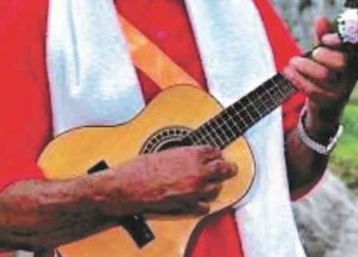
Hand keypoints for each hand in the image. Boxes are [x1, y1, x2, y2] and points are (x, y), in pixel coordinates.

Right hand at [104, 145, 236, 216]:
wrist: (128, 186)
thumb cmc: (140, 167)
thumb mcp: (164, 152)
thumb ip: (182, 155)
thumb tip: (190, 157)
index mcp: (191, 154)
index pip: (215, 150)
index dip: (216, 152)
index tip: (216, 153)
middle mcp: (197, 172)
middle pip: (224, 168)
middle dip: (227, 167)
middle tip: (229, 167)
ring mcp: (194, 190)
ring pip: (216, 188)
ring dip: (214, 185)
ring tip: (211, 184)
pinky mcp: (187, 205)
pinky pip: (204, 206)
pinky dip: (203, 203)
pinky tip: (198, 200)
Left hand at [283, 16, 357, 137]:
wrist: (328, 101)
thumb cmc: (328, 69)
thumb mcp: (327, 51)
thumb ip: (323, 35)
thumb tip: (320, 18)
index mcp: (355, 56)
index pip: (352, 47)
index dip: (338, 42)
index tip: (324, 39)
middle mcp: (353, 73)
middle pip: (341, 62)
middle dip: (323, 55)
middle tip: (312, 52)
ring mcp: (343, 89)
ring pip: (325, 76)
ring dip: (305, 67)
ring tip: (293, 62)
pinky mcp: (330, 101)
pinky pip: (313, 90)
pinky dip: (298, 79)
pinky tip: (287, 71)